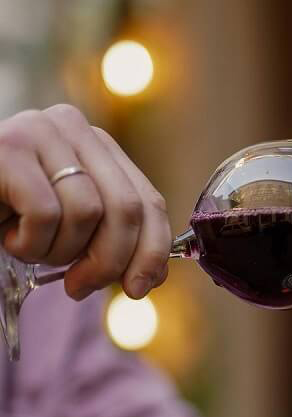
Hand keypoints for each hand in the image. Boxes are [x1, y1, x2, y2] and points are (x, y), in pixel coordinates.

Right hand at [0, 104, 170, 299]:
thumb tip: (151, 278)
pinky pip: (46, 213)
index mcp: (97, 144)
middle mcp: (72, 127)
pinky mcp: (7, 147)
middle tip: (79, 286)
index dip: (152, 252)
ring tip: (30, 246)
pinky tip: (10, 235)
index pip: (148, 201)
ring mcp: (38, 131)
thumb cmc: (11, 218)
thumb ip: (112, 241)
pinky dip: (30, 241)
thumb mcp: (70, 229)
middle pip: (126, 209)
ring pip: (86, 213)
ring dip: (58, 250)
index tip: (139, 289)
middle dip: (109, 261)